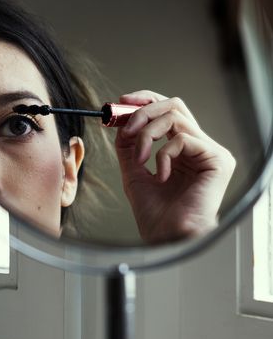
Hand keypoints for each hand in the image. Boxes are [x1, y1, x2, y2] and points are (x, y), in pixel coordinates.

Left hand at [115, 90, 235, 243]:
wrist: (167, 238)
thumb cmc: (156, 215)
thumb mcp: (134, 172)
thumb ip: (129, 146)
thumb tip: (121, 122)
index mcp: (183, 149)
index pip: (168, 110)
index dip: (145, 100)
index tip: (122, 102)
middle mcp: (199, 146)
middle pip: (173, 105)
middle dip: (143, 111)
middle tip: (126, 128)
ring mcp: (210, 152)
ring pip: (175, 116)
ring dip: (148, 133)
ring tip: (139, 157)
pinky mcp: (218, 160)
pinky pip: (183, 138)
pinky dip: (163, 154)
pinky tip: (162, 175)